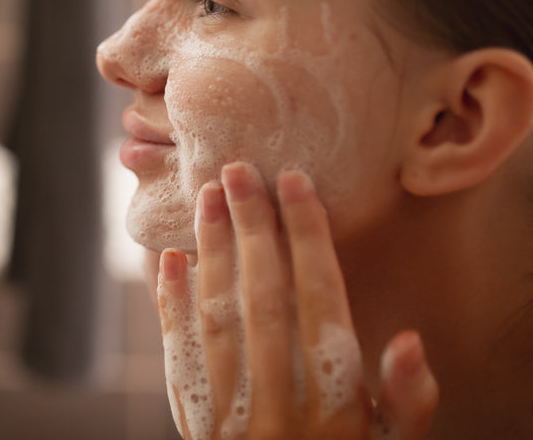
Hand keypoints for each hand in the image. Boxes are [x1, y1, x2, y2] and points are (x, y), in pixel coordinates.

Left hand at [156, 162, 438, 439]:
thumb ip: (407, 404)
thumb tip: (411, 340)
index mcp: (336, 403)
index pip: (319, 302)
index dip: (307, 238)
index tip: (294, 182)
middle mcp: (280, 402)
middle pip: (263, 298)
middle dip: (251, 229)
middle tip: (237, 169)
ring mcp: (231, 412)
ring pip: (217, 317)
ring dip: (211, 252)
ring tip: (205, 196)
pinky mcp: (195, 421)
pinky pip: (180, 355)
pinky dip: (172, 304)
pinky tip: (171, 258)